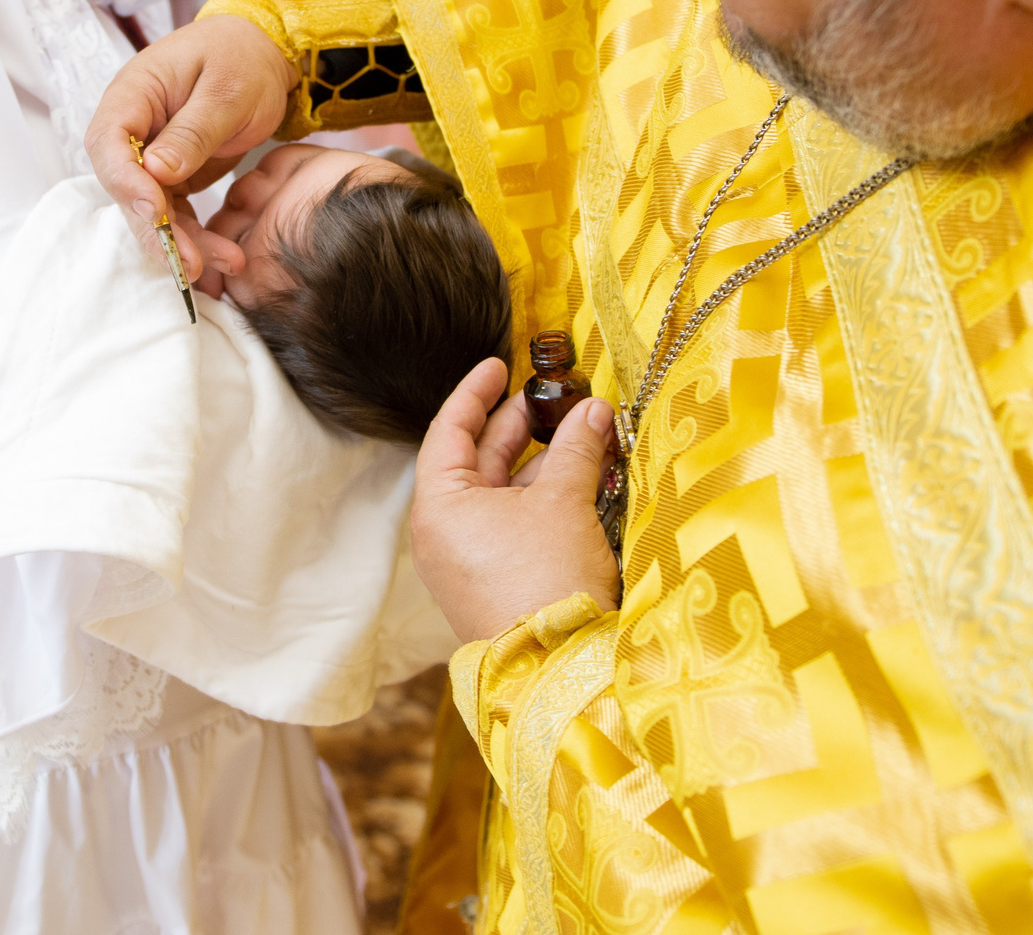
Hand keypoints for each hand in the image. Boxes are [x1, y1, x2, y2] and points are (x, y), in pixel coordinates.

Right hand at [84, 15, 295, 281]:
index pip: (109, 142)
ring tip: (215, 268)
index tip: (157, 209)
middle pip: (126, 187)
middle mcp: (133, 129)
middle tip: (190, 263)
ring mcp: (151, 156)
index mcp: (133, 94)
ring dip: (179, 243)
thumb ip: (192, 129)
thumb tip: (157, 171)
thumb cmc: (241, 57)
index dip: (126, 181)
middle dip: (156, 228)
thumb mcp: (225, 89)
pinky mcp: (173, 177)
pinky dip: (195, 238)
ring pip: (151, 209)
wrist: (262, 53)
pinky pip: (175, 214)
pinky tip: (221, 258)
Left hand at [412, 358, 622, 642]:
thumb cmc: (545, 579)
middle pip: (476, 461)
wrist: (556, 667)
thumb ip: (576, 449)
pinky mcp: (491, 583)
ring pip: (499, 494)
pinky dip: (539, 499)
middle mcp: (441, 533)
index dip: (477, 393)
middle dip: (517, 427)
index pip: (450, 430)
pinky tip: (576, 481)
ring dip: (538, 464)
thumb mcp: (563, 502)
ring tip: (580, 436)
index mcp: (439, 505)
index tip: (500, 365)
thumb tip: (594, 411)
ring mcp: (464, 562)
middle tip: (553, 399)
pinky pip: (510, 524)